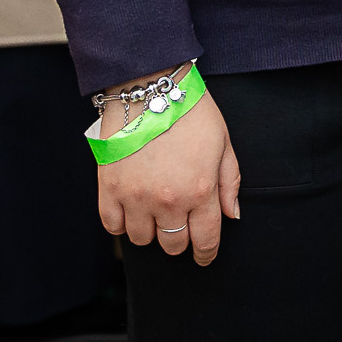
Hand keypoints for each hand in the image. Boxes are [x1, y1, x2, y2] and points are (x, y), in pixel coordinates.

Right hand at [97, 89, 239, 264]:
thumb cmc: (190, 110)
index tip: (203, 256)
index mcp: (200, 190)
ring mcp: (135, 196)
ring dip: (150, 230)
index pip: (205, 240)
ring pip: (142, 240)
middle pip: (173, 244)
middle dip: (179, 239)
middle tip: (179, 223)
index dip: (206, 254)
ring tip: (154, 211)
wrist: (149, 84)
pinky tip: (131, 209)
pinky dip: (122, 224)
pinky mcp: (109, 187)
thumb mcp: (223, 141)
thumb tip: (233, 216)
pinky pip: (112, 226)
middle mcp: (168, 200)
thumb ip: (229, 182)